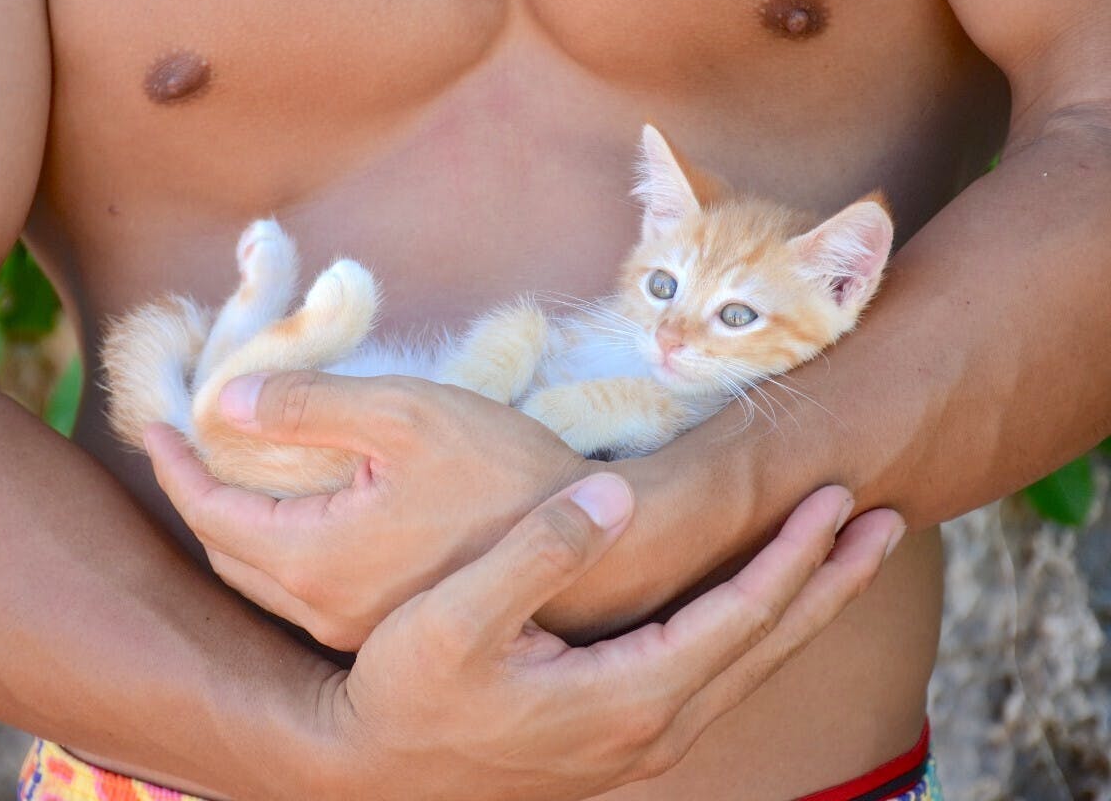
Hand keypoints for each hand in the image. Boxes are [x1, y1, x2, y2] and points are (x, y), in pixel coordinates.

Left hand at [145, 371, 592, 649]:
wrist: (591, 545)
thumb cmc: (503, 471)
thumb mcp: (404, 413)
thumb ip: (307, 403)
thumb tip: (225, 401)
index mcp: (316, 558)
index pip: (210, 514)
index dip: (176, 467)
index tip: (158, 427)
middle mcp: (324, 609)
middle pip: (227, 556)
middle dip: (197, 500)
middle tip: (186, 452)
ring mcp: (356, 628)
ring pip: (263, 581)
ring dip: (235, 529)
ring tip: (229, 479)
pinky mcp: (386, 628)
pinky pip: (302, 593)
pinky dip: (277, 551)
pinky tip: (293, 516)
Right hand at [309, 477, 903, 799]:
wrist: (377, 772)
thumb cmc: (406, 690)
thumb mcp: (455, 618)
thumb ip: (539, 553)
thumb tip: (620, 496)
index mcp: (629, 695)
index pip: (742, 615)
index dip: (795, 553)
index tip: (838, 494)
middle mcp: (654, 727)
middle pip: (770, 645)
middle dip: (831, 580)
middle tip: (889, 524)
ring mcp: (642, 740)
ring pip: (751, 666)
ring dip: (803, 606)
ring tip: (847, 558)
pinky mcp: (622, 737)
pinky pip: (718, 677)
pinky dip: (758, 631)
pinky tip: (760, 607)